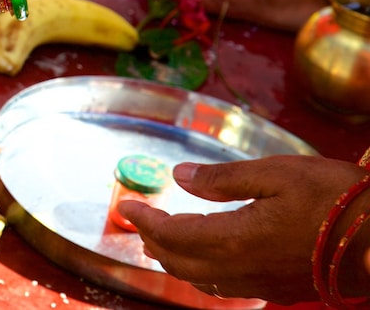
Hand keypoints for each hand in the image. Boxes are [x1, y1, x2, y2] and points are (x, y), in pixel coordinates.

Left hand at [118, 155, 367, 303]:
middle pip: (178, 262)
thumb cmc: (335, 199)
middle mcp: (241, 269)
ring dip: (174, 259)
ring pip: (200, 279)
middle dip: (152, 240)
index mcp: (234, 239)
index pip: (171, 234)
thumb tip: (179, 176)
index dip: (145, 220)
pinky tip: (205, 260)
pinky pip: (225, 287)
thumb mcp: (277, 173)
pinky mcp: (278, 289)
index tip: (127, 205)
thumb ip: (222, 179)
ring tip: (160, 240)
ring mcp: (260, 284)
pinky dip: (201, 272)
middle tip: (139, 220)